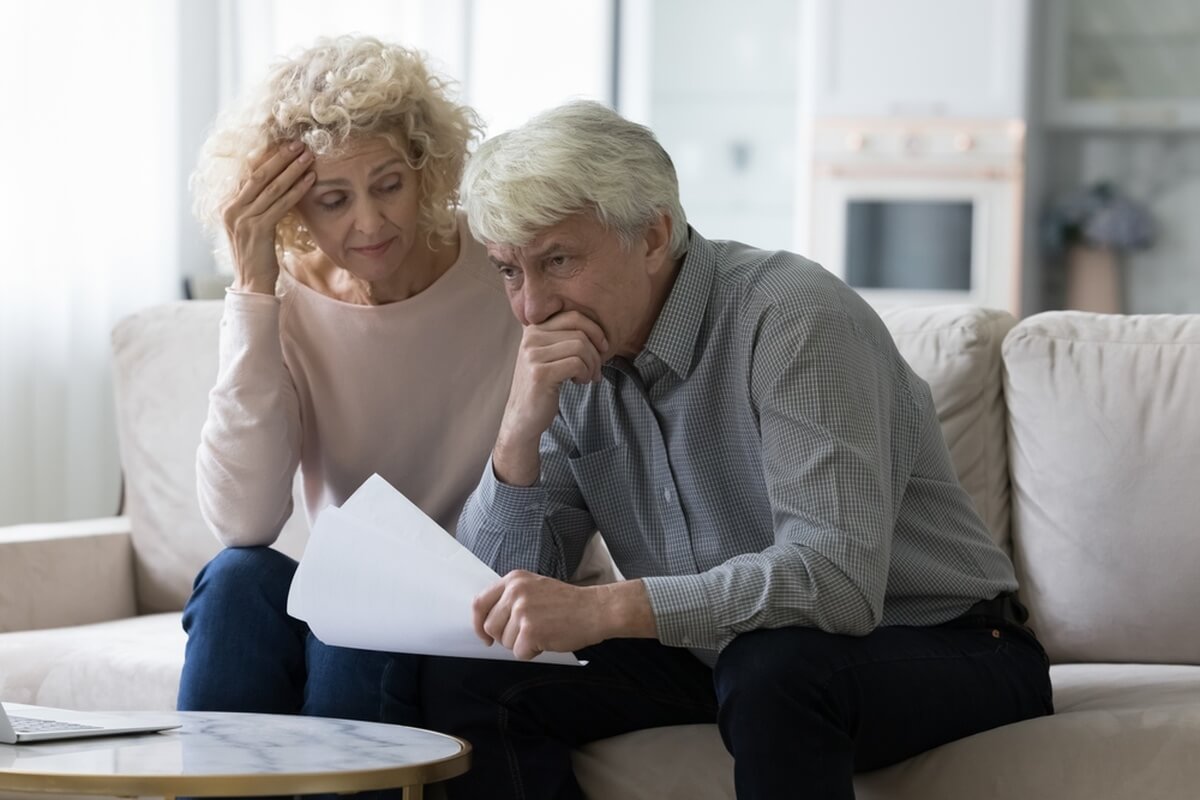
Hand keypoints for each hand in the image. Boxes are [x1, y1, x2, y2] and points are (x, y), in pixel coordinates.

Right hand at [221, 142, 315, 293]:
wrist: (251, 284)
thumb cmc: (256, 256)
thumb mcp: (251, 226)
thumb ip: (256, 207)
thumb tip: (273, 185)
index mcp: (227, 205)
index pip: (248, 174)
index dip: (267, 158)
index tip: (284, 145)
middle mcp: (231, 209)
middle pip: (259, 175)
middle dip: (280, 157)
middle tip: (298, 143)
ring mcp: (242, 218)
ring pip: (272, 187)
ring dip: (292, 169)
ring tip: (308, 156)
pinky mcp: (258, 229)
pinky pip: (281, 204)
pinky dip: (297, 190)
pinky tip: (310, 179)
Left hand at [473, 572, 656, 659]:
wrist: (596, 609)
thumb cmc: (568, 603)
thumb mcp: (535, 588)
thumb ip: (512, 598)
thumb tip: (488, 623)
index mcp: (514, 579)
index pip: (479, 603)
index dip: (479, 624)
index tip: (485, 635)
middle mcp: (515, 592)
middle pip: (490, 626)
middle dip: (506, 637)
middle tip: (527, 634)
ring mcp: (522, 611)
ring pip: (505, 642)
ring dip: (522, 644)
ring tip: (543, 632)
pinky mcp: (531, 630)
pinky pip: (519, 653)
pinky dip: (532, 653)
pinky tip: (548, 640)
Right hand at [493, 311, 606, 484]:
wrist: (523, 418)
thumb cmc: (542, 386)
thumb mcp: (549, 356)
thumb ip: (564, 338)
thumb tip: (598, 330)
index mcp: (533, 329)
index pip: (573, 316)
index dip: (594, 330)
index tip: (602, 347)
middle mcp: (530, 339)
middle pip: (580, 333)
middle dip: (596, 353)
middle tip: (595, 370)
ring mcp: (533, 355)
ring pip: (581, 347)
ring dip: (592, 365)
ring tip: (586, 378)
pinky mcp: (540, 373)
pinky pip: (576, 363)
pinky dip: (585, 374)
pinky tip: (579, 383)